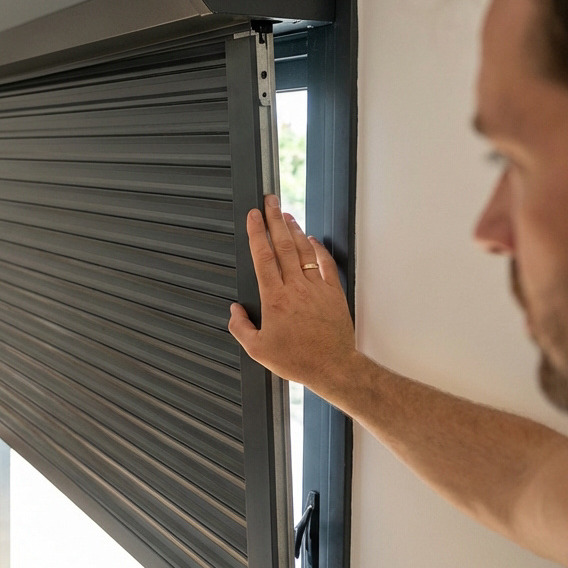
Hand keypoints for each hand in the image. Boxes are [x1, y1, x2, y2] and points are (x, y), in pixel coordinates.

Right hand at [228, 195, 359, 394]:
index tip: (253, 215)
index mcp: (275, 299)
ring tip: (286, 213)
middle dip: (274, 219)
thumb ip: (241, 328)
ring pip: (303, 251)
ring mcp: (316, 288)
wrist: (333, 367)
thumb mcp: (258, 350)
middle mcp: (296, 288)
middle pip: (283, 245)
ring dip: (294, 230)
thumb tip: (234, 311)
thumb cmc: (296, 360)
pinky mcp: (333, 293)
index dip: (257, 233)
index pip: (263, 257)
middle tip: (269, 200)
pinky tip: (312, 240)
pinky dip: (318, 249)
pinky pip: (325, 264)